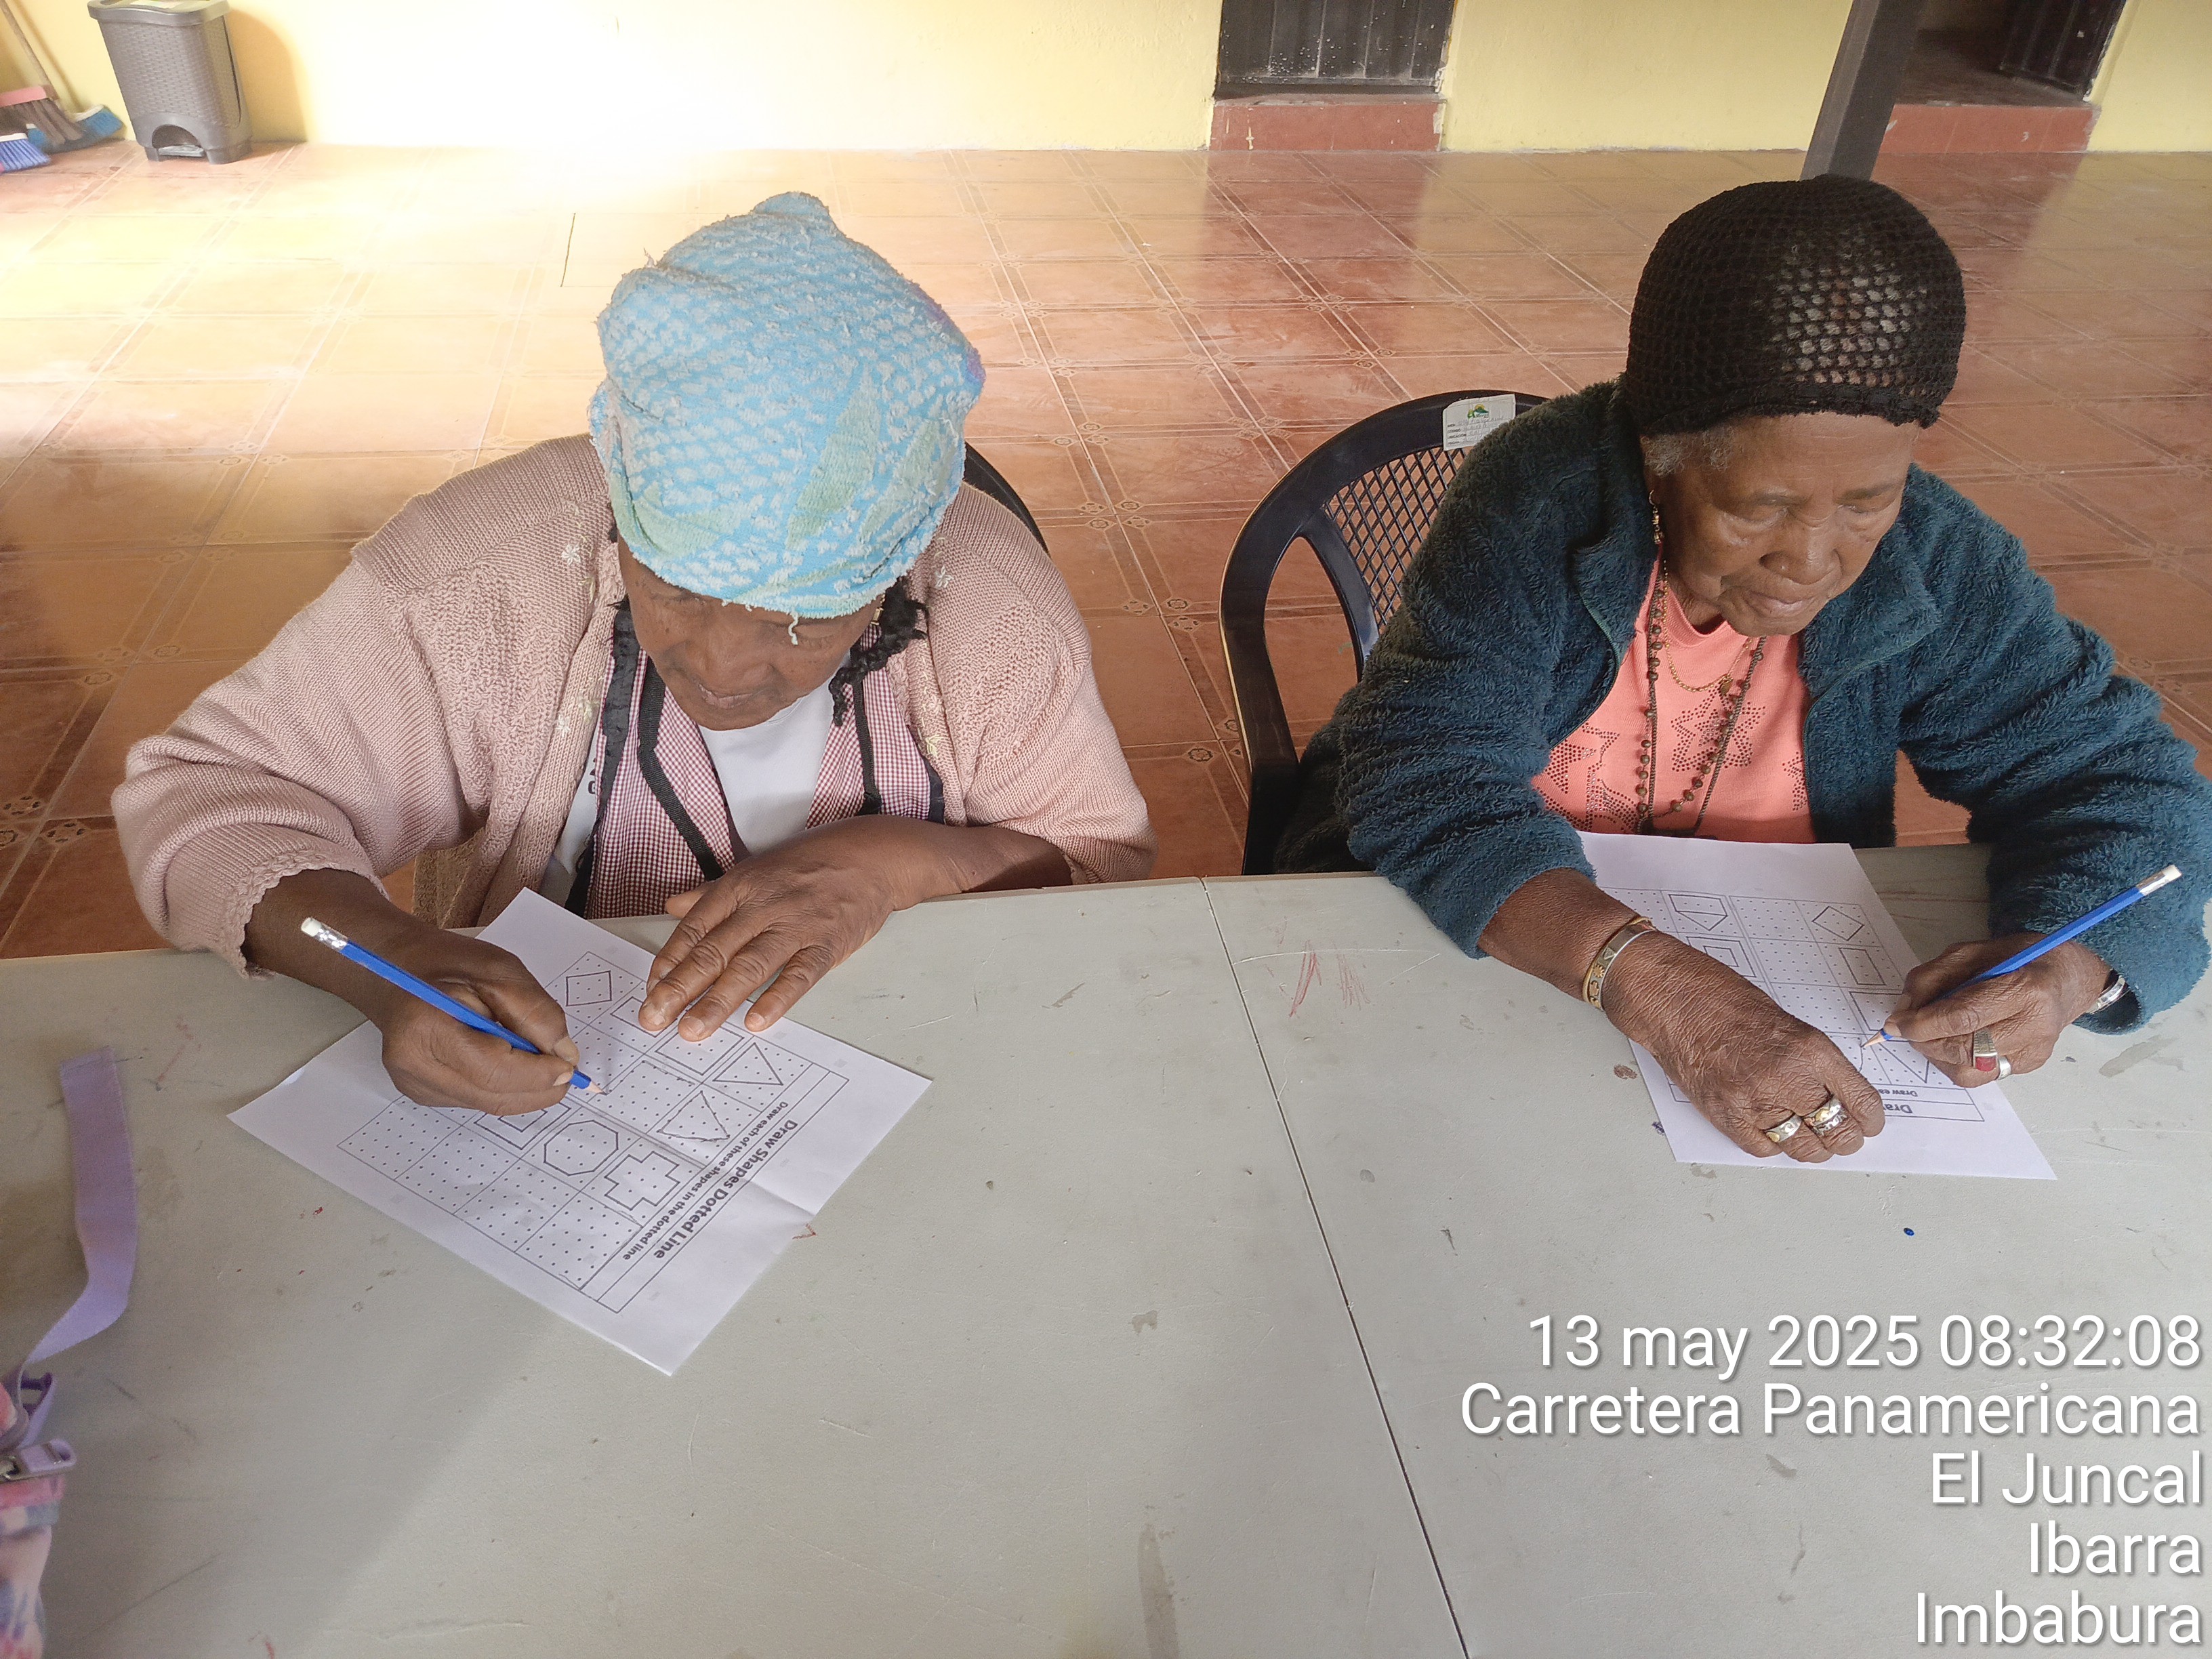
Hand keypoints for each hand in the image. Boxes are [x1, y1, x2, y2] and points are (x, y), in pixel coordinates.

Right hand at [245, 868, 576, 1114]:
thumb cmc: (447, 964)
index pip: (494, 1070)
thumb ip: (535, 1012)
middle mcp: (414, 1065)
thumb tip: (565, 1055)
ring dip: (523, 1089)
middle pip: (493, 1096)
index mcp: (426, 1028)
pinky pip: (476, 1100)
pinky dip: (502, 1087)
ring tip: (539, 1061)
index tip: (570, 1066)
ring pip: (488, 1103)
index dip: (539, 1074)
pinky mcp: (421, 1092)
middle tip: (567, 1070)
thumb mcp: (501, 971)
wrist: (395, 970)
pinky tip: (508, 1062)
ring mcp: (414, 1084)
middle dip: (538, 1088)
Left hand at [639, 817, 959, 1040]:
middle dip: (679, 989)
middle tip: (654, 1019)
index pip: (694, 928)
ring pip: (749, 967)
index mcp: (739, 887)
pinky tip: (756, 1021)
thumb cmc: (809, 864)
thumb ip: (711, 894)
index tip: (650, 990)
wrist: (871, 856)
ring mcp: (795, 926)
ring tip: (693, 1030)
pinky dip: (777, 998)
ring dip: (718, 1002)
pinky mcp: (827, 944)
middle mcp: (762, 906)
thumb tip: (673, 908)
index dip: (669, 961)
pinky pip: (799, 975)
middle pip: (713, 951)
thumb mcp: (755, 870)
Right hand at [1602, 935, 1885, 1162]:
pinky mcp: (1724, 1115)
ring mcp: (1753, 1100)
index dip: (1870, 1119)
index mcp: (1810, 1049)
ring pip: (1802, 1148)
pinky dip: (1773, 1144)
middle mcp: (1787, 1078)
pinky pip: (1763, 1148)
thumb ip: (1814, 1062)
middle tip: (1845, 1137)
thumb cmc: (1725, 1001)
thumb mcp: (1788, 1023)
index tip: (1869, 1123)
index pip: (1861, 1101)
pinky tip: (1773, 1130)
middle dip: (1846, 1138)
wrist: (1672, 999)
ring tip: (1811, 1140)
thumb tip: (1837, 1096)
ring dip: (1813, 1148)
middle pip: (1837, 1132)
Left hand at [1882, 934, 2105, 1085]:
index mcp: (2024, 989)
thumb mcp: (1970, 952)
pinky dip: (1956, 1061)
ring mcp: (2034, 1051)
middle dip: (1926, 1040)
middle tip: (1911, 1027)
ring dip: (1938, 1055)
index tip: (1896, 1024)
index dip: (1923, 1024)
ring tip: (1934, 1033)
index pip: (1963, 1017)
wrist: (2065, 978)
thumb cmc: (2018, 958)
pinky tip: (1956, 1040)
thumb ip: (1932, 979)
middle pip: (1964, 1048)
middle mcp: (2035, 1026)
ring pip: (1969, 1071)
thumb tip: (1903, 1012)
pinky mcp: (2029, 1065)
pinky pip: (1980, 1076)